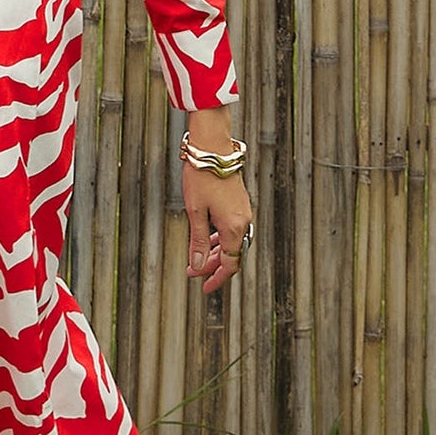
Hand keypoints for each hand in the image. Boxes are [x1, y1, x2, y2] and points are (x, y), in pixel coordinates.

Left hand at [184, 162, 253, 294]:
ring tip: (196, 257)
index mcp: (234, 227)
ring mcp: (243, 211)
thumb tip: (197, 266)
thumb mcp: (194, 212)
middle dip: (211, 265)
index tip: (204, 288)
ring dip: (214, 251)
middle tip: (192, 273)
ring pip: (231, 240)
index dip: (217, 278)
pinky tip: (206, 238)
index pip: (230, 263)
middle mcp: (243, 221)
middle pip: (231, 253)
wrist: (213, 147)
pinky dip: (219, 237)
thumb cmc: (202, 177)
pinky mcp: (239, 202)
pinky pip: (232, 228)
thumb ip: (197, 241)